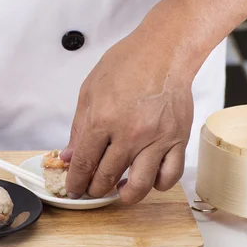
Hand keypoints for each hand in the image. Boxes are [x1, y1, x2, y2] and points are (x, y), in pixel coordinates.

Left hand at [61, 27, 195, 203]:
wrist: (164, 51)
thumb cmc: (126, 64)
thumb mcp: (89, 91)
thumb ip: (78, 128)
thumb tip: (69, 156)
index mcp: (103, 120)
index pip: (84, 163)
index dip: (76, 182)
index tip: (74, 189)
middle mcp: (129, 133)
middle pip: (107, 177)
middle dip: (95, 189)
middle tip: (92, 190)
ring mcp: (156, 138)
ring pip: (139, 185)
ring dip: (125, 195)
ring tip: (119, 192)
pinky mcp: (177, 139)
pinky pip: (169, 174)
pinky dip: (157, 184)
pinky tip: (148, 179)